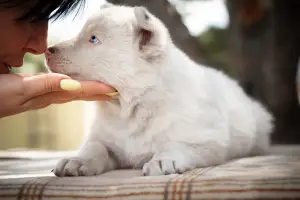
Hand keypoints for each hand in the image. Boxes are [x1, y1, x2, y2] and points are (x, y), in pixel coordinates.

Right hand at [0, 73, 117, 117]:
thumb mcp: (21, 90)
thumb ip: (45, 86)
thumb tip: (73, 84)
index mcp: (47, 95)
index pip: (79, 91)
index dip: (97, 90)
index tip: (115, 90)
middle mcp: (48, 96)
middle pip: (79, 93)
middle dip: (97, 91)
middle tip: (115, 90)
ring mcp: (41, 95)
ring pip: (70, 91)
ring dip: (87, 89)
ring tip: (101, 88)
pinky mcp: (33, 92)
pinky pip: (59, 89)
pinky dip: (71, 86)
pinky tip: (72, 84)